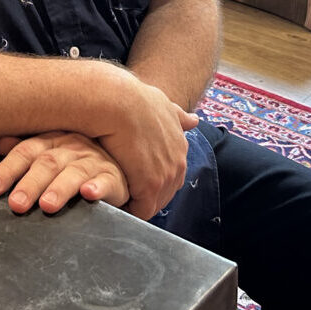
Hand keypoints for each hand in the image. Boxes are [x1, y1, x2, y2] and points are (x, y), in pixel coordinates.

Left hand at [0, 131, 128, 214]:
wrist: (115, 164)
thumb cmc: (74, 161)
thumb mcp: (50, 151)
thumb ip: (25, 150)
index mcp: (51, 140)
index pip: (26, 151)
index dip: (8, 169)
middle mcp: (71, 147)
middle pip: (47, 163)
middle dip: (30, 184)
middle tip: (16, 204)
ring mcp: (93, 161)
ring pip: (74, 172)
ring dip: (60, 188)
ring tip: (47, 205)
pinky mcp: (113, 177)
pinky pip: (106, 181)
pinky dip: (98, 187)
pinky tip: (89, 194)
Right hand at [96, 76, 198, 219]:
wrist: (119, 101)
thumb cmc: (132, 98)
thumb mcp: (162, 104)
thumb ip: (178, 116)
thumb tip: (195, 121)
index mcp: (180, 145)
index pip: (171, 172)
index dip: (153, 176)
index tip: (135, 175)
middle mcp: (178, 162)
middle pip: (165, 191)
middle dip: (147, 193)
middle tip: (125, 189)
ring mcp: (166, 175)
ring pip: (153, 202)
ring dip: (137, 203)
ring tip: (118, 199)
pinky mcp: (149, 186)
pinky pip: (141, 210)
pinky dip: (129, 211)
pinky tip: (115, 205)